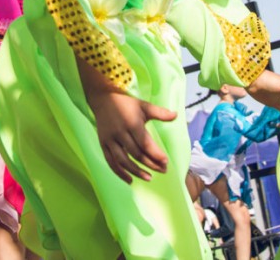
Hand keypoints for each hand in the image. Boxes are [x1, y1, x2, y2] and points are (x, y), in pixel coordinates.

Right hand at [77, 58, 174, 183]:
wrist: (103, 99)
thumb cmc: (127, 103)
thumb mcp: (144, 106)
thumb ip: (160, 112)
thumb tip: (176, 115)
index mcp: (132, 123)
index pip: (145, 143)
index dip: (155, 154)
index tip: (166, 162)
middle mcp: (120, 133)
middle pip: (136, 154)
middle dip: (150, 164)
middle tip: (163, 170)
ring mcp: (110, 139)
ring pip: (123, 160)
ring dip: (136, 171)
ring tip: (149, 178)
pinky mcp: (103, 144)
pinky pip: (111, 162)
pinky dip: (119, 173)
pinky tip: (130, 180)